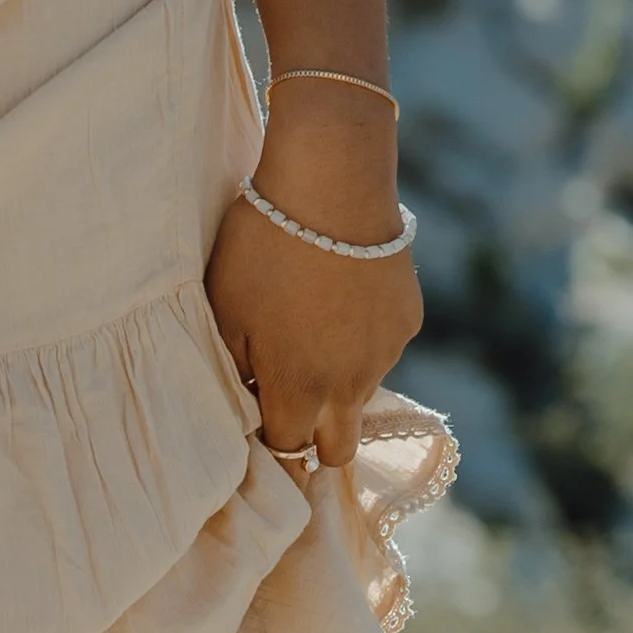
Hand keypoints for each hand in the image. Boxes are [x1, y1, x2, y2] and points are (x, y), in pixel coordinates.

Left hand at [206, 82, 419, 468]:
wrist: (332, 183)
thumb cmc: (263, 248)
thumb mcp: (225, 312)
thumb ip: (235, 371)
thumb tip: (246, 402)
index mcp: (300, 390)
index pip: (287, 449)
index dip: (268, 436)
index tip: (256, 410)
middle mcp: (350, 385)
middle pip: (338, 450)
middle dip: (314, 439)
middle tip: (290, 401)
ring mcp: (385, 355)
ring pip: (360, 397)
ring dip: (338, 384)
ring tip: (312, 328)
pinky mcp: (407, 321)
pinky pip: (382, 351)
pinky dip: (362, 341)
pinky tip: (342, 298)